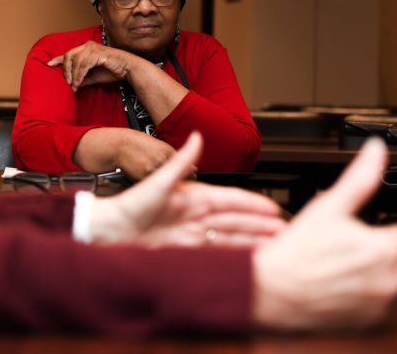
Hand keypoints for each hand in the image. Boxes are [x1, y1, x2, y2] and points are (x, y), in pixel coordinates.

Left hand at [48, 41, 137, 90]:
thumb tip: (69, 86)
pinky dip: (79, 75)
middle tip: (66, 82)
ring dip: (73, 75)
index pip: (68, 53)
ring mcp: (92, 48)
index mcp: (85, 48)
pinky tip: (78, 83)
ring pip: (75, 61)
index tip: (48, 64)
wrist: (127, 69)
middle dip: (65, 70)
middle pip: (68, 55)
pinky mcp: (97, 53)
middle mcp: (87, 46)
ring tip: (73, 86)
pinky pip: (83, 65)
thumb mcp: (91, 76)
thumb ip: (80, 78)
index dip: (57, 59)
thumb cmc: (111, 71)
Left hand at [88, 132, 285, 247]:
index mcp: (193, 197)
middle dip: (262, 226)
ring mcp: (192, 234)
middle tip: (287, 233)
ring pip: (231, 238)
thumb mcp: (158, 182)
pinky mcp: (185, 251)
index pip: (231, 201)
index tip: (275, 210)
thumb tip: (197, 136)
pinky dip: (234, 256)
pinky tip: (249, 261)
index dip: (253, 205)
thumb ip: (180, 163)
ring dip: (253, 242)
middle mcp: (196, 216)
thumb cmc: (129, 205)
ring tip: (276, 248)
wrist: (109, 232)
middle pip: (237, 221)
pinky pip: (216, 253)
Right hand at [253, 138, 396, 330]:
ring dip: (382, 275)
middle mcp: (392, 280)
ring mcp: (382, 304)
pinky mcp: (371, 322)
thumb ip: (359, 177)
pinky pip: (384, 305)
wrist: (273, 290)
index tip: (360, 231)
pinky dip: (370, 296)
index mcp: (386, 249)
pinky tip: (343, 285)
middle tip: (352, 248)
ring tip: (346, 266)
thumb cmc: (297, 251)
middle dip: (387, 252)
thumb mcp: (327, 206)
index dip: (381, 228)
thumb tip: (376, 150)